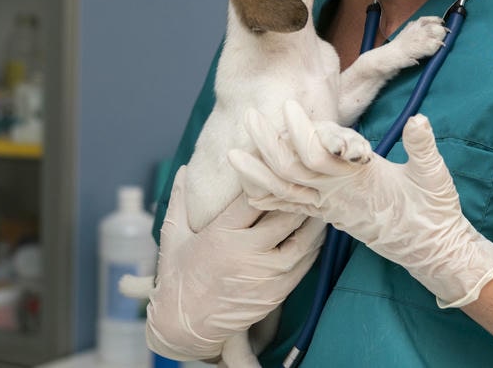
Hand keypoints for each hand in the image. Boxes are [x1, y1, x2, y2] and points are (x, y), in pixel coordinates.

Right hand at [146, 164, 324, 360]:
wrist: (184, 327)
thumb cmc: (177, 279)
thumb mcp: (173, 238)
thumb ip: (180, 201)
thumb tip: (182, 169)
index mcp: (220, 235)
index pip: (253, 198)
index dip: (267, 178)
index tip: (277, 164)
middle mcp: (246, 254)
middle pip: (284, 215)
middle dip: (298, 196)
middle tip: (308, 179)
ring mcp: (264, 275)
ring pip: (301, 239)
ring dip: (312, 219)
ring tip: (319, 201)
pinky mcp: (276, 292)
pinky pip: (303, 263)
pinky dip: (313, 245)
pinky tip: (315, 230)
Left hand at [228, 101, 492, 307]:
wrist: (431, 248)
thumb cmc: (434, 210)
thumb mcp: (435, 176)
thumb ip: (423, 149)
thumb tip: (419, 120)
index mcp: (358, 181)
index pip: (319, 156)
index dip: (301, 132)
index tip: (288, 105)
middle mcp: (337, 197)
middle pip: (291, 172)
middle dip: (267, 145)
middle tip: (249, 116)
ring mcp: (331, 209)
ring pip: (284, 193)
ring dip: (257, 172)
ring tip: (233, 153)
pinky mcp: (330, 216)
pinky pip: (292, 209)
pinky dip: (268, 199)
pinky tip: (250, 191)